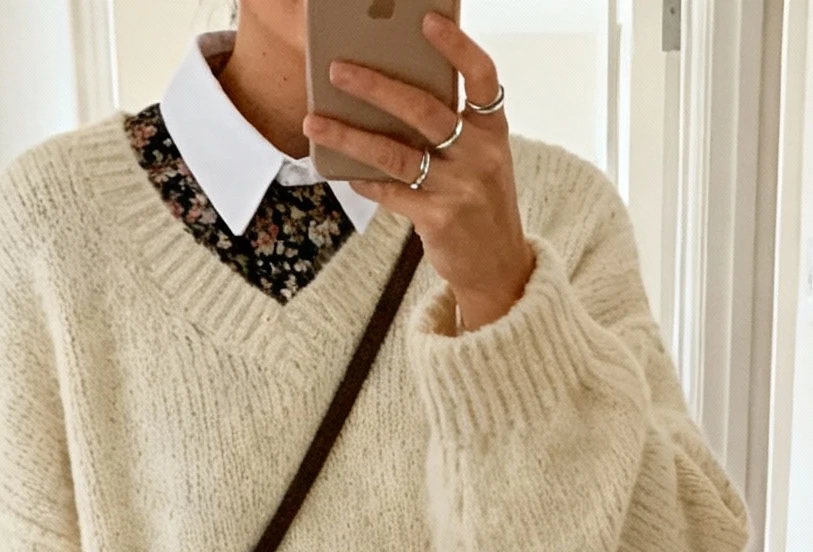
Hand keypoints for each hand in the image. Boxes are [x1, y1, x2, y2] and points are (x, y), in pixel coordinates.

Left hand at [304, 15, 534, 331]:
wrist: (498, 267)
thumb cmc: (480, 202)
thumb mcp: (482, 159)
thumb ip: (453, 128)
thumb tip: (390, 94)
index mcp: (493, 131)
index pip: (481, 76)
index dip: (457, 46)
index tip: (427, 21)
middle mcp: (480, 155)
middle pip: (424, 110)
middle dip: (376, 86)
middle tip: (337, 70)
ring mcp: (460, 189)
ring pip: (396, 153)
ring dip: (350, 135)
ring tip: (314, 121)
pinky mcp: (439, 219)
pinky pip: (391, 192)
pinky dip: (364, 179)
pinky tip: (342, 170)